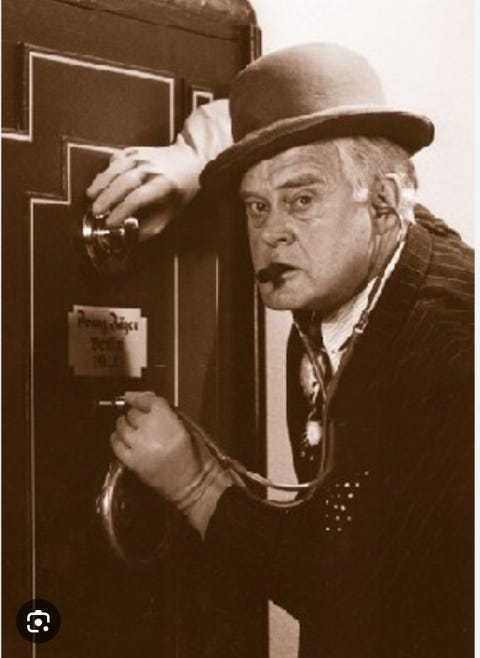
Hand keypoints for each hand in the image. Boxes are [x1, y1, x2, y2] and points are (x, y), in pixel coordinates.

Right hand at [86, 142, 200, 241]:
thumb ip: (152, 227)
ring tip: (90, 196)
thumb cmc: (181, 189)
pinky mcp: (136, 151)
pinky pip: (116, 159)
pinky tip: (100, 181)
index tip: (111, 222)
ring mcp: (142, 157)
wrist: (190, 160)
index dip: (121, 212)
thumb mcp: (172, 212)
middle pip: (122, 183)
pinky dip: (106, 170)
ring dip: (101, 183)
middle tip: (96, 212)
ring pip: (116, 169)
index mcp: (162, 186)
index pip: (136, 199)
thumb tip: (132, 237)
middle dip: (106, 199)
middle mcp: (151, 169)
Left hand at [111, 391, 208, 499]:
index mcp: (168, 420)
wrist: (190, 482)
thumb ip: (167, 412)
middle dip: (135, 413)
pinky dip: (116, 439)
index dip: (137, 397)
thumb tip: (149, 400)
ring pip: (122, 426)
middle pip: (133, 413)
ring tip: (128, 426)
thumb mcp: (186, 427)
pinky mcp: (131, 461)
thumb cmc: (192, 457)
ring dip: (124, 424)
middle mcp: (151, 430)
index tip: (131, 396)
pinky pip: (117, 445)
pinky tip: (120, 438)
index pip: (147, 400)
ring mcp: (138, 446)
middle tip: (139, 418)